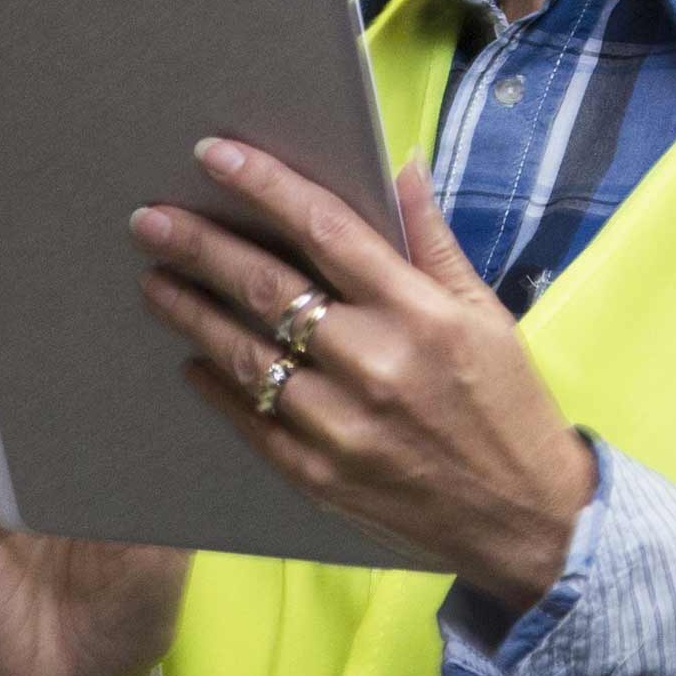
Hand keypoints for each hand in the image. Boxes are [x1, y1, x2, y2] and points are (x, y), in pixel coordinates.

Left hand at [130, 144, 594, 611]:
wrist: (526, 522)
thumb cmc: (505, 405)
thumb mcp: (484, 313)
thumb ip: (432, 239)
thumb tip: (400, 164)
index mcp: (419, 313)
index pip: (326, 229)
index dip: (265, 185)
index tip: (214, 154)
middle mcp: (375, 363)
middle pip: (267, 287)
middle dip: (199, 246)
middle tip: (149, 219)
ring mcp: (341, 424)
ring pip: (244, 353)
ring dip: (190, 312)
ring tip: (154, 281)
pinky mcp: (318, 475)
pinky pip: (248, 420)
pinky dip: (215, 385)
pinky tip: (191, 359)